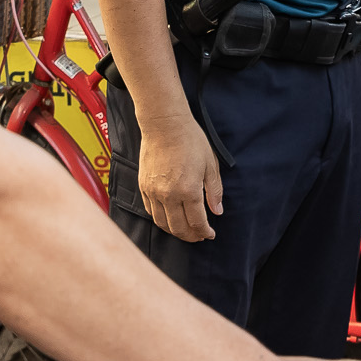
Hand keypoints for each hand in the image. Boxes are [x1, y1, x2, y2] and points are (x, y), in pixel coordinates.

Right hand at [137, 114, 222, 241]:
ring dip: (175, 231)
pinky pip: (150, 211)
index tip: (210, 234)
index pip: (197, 223)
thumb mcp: (210, 164)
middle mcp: (169, 195)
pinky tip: (169, 217)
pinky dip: (160, 219)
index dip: (205, 232)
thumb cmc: (190, 140)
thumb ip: (214, 191)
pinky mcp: (144, 186)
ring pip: (162, 223)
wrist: (164, 124)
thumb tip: (217, 211)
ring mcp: (154, 192)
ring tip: (185, 230)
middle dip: (191, 236)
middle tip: (199, 236)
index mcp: (189, 190)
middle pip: (179, 228)